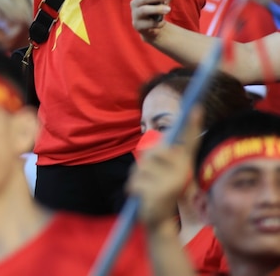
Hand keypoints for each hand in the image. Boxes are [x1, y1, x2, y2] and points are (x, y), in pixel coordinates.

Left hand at [128, 107, 202, 230]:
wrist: (157, 221)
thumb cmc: (158, 191)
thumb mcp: (164, 173)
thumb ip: (160, 157)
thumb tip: (157, 145)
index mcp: (184, 165)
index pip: (190, 141)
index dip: (192, 124)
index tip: (196, 107)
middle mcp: (182, 172)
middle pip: (153, 152)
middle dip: (144, 164)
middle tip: (150, 179)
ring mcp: (171, 183)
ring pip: (141, 167)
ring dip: (137, 178)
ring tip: (146, 189)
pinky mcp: (159, 193)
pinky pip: (134, 182)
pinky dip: (132, 189)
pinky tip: (142, 198)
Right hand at [131, 0, 172, 40]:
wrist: (149, 28)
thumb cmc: (154, 10)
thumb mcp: (160, 1)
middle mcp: (135, 2)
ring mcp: (135, 14)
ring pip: (145, 10)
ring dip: (157, 9)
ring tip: (168, 9)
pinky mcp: (137, 25)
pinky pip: (149, 23)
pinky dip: (158, 22)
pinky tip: (162, 22)